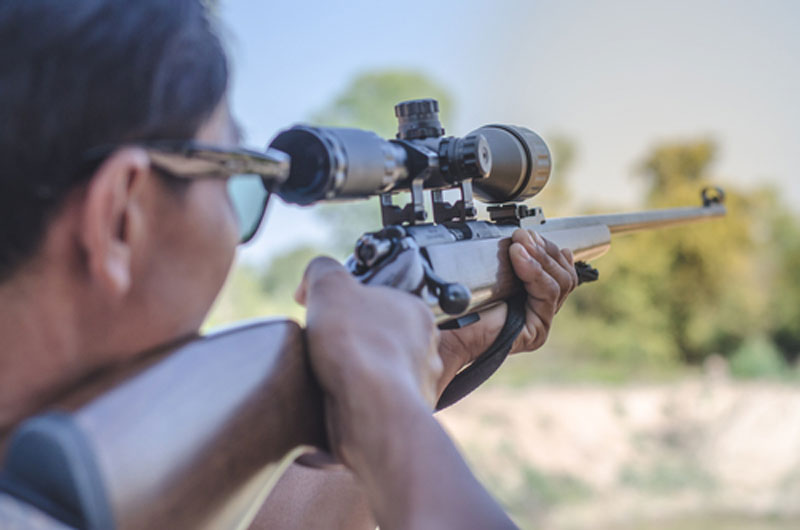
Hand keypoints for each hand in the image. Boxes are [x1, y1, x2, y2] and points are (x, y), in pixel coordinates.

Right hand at [295, 257, 441, 469]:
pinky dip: (365, 402)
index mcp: (415, 311)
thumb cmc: (358, 344)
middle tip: (332, 346)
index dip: (353, 307)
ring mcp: (421, 383)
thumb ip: (323, 269)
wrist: (371, 406)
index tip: (333, 315)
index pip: (384, 301)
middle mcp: (426, 347)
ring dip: (364, 374)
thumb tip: (316, 272)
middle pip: (387, 337)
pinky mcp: (408, 414)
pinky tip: (345, 402)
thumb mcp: (329, 285)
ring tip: (336, 377)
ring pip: (388, 372)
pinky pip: (384, 403)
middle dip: (360, 342)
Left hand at [437, 229, 577, 388]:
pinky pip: (549, 293)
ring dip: (540, 257)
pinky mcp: (537, 330)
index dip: (547, 247)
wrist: (445, 330)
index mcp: (531, 295)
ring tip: (518, 244)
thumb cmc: (459, 302)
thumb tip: (524, 234)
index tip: (527, 233)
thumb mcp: (490, 270)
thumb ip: (512, 255)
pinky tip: (518, 257)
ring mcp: (541, 322)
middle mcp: (539, 310)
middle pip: (563, 273)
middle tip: (522, 235)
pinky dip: (535, 270)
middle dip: (543, 249)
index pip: (557, 267)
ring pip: (561, 281)